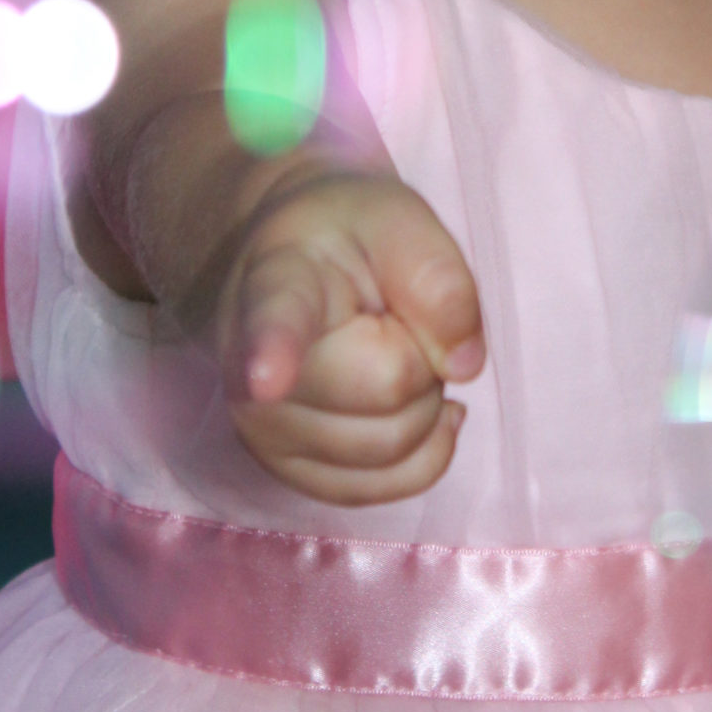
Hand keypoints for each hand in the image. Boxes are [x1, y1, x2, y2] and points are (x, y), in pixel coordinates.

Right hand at [217, 171, 484, 507]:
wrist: (298, 262)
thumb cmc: (351, 238)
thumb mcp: (402, 223)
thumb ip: (438, 280)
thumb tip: (461, 366)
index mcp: (277, 286)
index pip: (277, 323)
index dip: (273, 353)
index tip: (265, 378)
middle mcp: (250, 372)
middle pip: (385, 391)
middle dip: (422, 355)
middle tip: (395, 318)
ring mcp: (266, 433)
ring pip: (392, 447)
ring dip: (423, 404)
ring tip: (391, 353)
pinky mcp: (294, 474)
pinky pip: (385, 488)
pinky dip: (424, 452)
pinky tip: (418, 406)